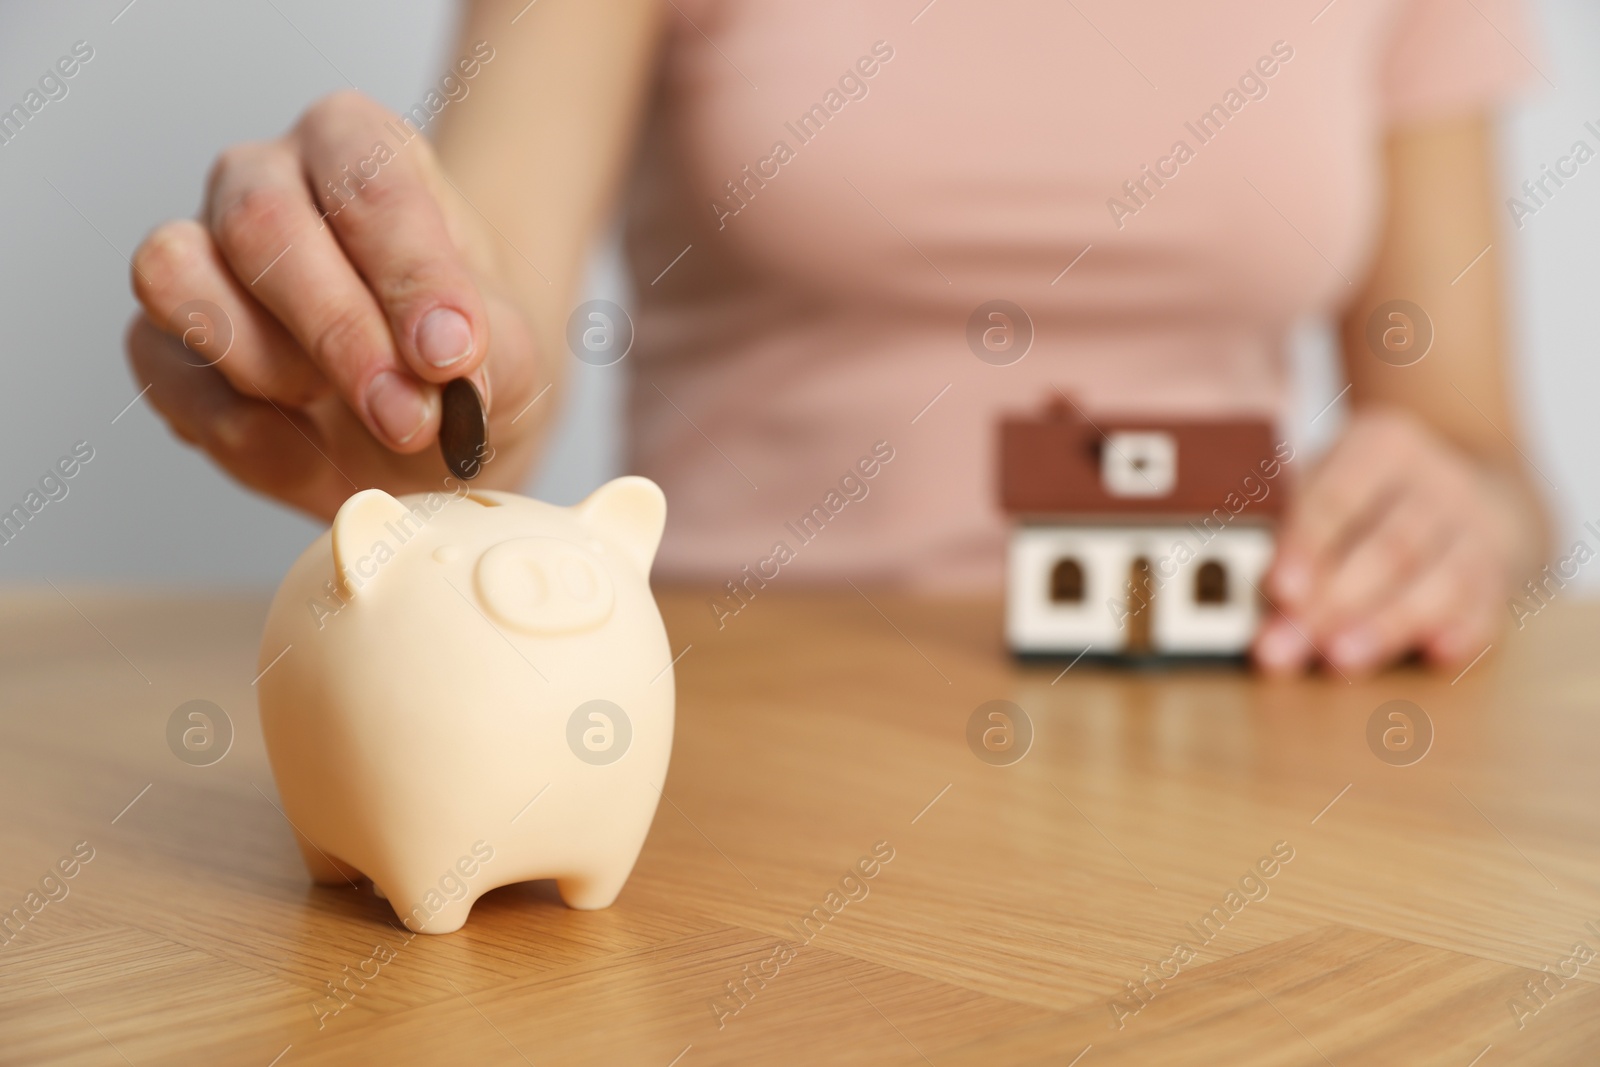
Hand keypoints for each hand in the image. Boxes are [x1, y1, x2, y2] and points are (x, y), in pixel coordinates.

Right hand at [126, 90, 545, 518]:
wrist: (431, 424)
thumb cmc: (463, 361)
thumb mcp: (510, 355)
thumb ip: (489, 354)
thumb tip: (441, 367)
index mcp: (356, 146)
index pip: (367, 184)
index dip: (410, 275)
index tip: (452, 355)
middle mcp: (263, 179)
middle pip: (261, 223)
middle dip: (339, 333)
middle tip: (409, 417)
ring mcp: (196, 253)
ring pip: (182, 278)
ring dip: (274, 368)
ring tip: (360, 419)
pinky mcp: (160, 341)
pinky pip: (169, 375)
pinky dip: (243, 430)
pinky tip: (314, 453)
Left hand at [1254, 408, 1535, 676]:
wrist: (1476, 488)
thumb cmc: (1371, 496)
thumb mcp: (1328, 481)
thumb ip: (1293, 529)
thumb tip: (1257, 593)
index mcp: (1382, 445)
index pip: (1340, 495)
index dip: (1308, 544)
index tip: (1279, 590)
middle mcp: (1438, 482)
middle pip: (1389, 546)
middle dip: (1334, 602)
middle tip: (1285, 646)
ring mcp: (1477, 529)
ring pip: (1439, 581)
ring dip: (1386, 625)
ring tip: (1339, 661)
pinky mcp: (1503, 575)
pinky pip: (1488, 605)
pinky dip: (1463, 631)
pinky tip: (1434, 652)